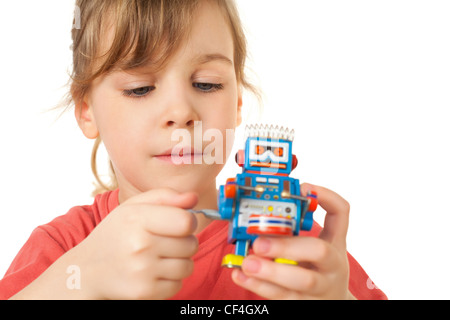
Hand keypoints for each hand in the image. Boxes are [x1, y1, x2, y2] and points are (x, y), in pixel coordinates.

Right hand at [73, 188, 198, 299]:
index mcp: (137, 218)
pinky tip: (153, 273)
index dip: (189, 221)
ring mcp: (142, 271)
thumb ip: (165, 196)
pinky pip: (178, 285)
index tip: (179, 224)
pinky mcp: (144, 292)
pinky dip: (170, 280)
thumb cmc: (117, 233)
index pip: (186, 221)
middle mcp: (140, 245)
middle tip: (165, 242)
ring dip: (179, 262)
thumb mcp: (133, 207)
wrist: (87, 270)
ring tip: (159, 257)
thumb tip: (194, 198)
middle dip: (185, 242)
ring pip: (188, 266)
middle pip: (191, 244)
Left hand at [232, 183, 353, 299]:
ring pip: (301, 281)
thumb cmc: (321, 269)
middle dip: (287, 244)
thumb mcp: (321, 247)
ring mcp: (321, 288)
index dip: (326, 197)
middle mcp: (332, 265)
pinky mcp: (304, 304)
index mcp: (335, 244)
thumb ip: (303, 227)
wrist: (332, 303)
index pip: (340, 214)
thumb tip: (272, 206)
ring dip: (270, 271)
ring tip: (247, 263)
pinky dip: (259, 286)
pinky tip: (241, 276)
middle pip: (319, 251)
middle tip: (259, 243)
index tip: (302, 188)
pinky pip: (282, 297)